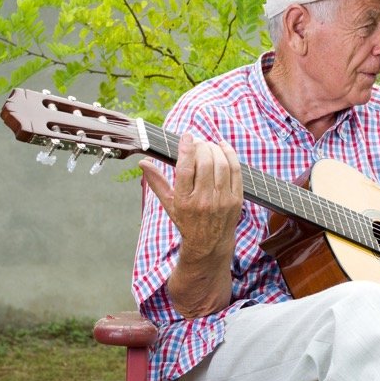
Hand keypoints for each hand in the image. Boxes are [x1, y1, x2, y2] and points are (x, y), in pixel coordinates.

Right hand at [140, 133, 243, 248]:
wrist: (210, 244)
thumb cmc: (187, 222)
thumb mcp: (169, 204)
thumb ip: (156, 182)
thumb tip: (143, 163)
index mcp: (184, 201)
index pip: (185, 169)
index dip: (186, 149)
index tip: (186, 136)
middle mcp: (203, 200)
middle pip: (205, 163)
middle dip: (201, 147)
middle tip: (197, 142)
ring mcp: (222, 200)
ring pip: (221, 164)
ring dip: (215, 149)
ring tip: (208, 145)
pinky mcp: (236, 199)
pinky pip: (236, 171)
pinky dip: (231, 155)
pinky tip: (224, 147)